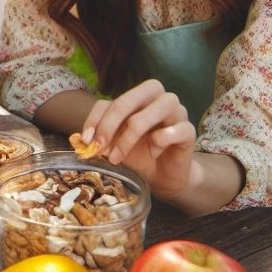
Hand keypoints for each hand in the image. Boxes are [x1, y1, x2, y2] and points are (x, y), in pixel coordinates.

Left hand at [82, 79, 196, 200]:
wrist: (163, 175)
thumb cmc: (138, 153)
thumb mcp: (115, 142)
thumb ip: (101, 133)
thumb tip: (82, 138)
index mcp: (138, 96)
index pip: (109, 101)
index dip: (95, 121)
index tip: (86, 141)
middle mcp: (158, 97)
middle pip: (128, 100)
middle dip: (109, 125)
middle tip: (100, 149)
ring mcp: (177, 111)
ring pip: (149, 114)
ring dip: (129, 137)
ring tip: (120, 156)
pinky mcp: (189, 131)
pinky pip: (174, 130)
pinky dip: (159, 142)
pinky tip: (153, 153)